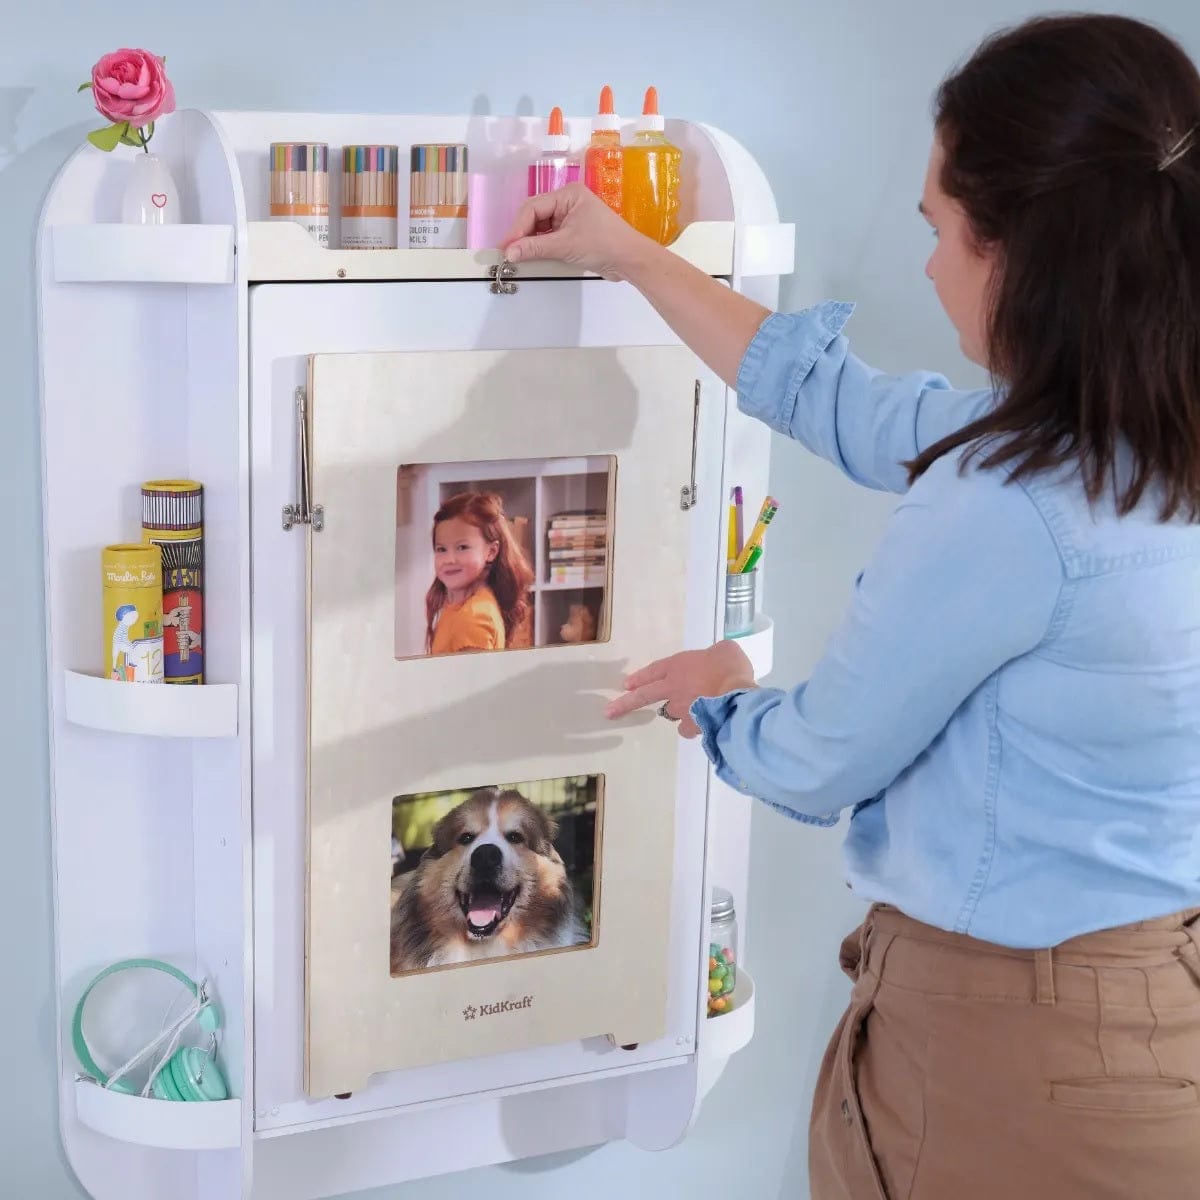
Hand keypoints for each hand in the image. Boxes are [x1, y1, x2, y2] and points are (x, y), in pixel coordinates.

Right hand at [500, 183, 653, 280]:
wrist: (630, 260)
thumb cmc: (604, 244)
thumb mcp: (566, 245)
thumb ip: (535, 248)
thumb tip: (510, 252)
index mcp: (568, 194)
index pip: (533, 207)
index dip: (517, 227)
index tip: (506, 246)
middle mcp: (568, 202)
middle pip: (535, 216)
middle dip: (522, 234)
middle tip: (509, 253)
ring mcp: (570, 218)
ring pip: (541, 229)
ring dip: (531, 243)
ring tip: (519, 257)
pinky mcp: (573, 234)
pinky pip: (550, 238)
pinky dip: (541, 248)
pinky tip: (533, 258)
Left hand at [605, 640, 755, 737]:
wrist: (736, 695)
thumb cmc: (730, 667)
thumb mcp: (724, 651)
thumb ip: (715, 656)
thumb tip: (717, 660)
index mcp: (678, 665)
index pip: (653, 671)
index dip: (640, 677)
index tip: (626, 685)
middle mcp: (673, 688)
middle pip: (643, 696)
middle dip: (625, 704)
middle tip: (610, 712)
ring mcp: (680, 709)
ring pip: (671, 713)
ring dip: (678, 711)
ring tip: (691, 712)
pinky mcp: (692, 726)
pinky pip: (687, 728)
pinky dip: (692, 727)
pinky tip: (702, 725)